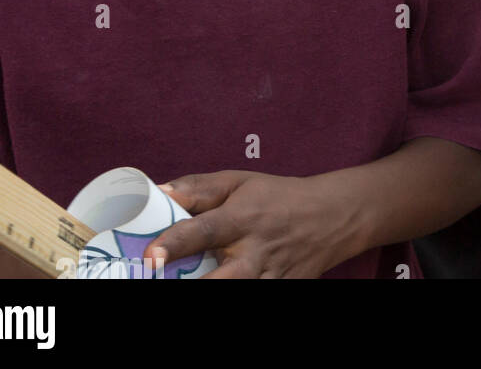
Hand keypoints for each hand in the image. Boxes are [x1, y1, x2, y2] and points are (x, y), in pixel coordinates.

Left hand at [145, 169, 365, 278]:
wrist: (330, 217)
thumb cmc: (276, 197)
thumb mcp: (240, 182)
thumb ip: (198, 189)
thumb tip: (158, 194)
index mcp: (242, 218)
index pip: (203, 231)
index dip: (174, 244)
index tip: (150, 256)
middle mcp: (255, 252)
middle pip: (221, 280)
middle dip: (193, 287)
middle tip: (161, 279)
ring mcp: (269, 277)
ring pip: (238, 292)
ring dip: (214, 289)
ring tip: (190, 282)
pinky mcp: (281, 291)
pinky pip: (255, 297)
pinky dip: (235, 294)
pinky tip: (224, 281)